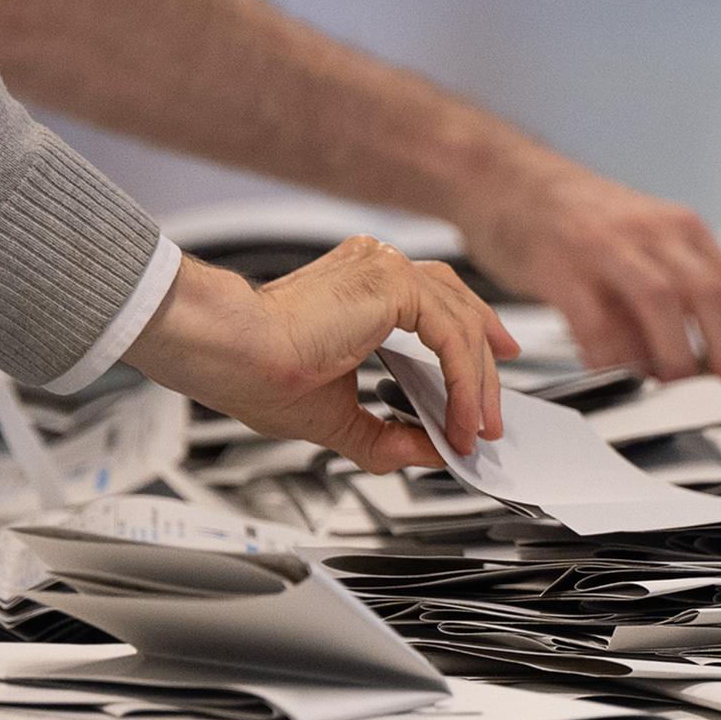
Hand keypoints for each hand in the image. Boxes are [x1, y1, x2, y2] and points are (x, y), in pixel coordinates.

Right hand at [126, 240, 518, 470]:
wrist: (229, 353)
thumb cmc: (256, 373)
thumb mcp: (339, 418)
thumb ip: (387, 436)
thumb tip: (431, 452)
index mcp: (363, 286)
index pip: (437, 305)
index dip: (468, 348)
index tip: (481, 392)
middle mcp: (378, 267)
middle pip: (460, 309)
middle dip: (485, 371)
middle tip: (491, 419)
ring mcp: (386, 269)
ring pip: (462, 322)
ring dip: (478, 384)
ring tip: (477, 429)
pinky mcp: (393, 283)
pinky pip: (452, 333)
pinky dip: (463, 381)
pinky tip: (459, 416)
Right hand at [465, 167, 720, 395]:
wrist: (505, 176)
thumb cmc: (577, 222)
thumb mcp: (642, 245)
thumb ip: (677, 296)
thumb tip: (714, 365)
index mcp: (682, 231)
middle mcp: (653, 233)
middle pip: (712, 295)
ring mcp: (605, 245)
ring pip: (660, 302)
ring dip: (677, 357)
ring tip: (680, 395)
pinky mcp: (558, 264)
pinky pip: (593, 317)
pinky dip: (611, 355)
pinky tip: (617, 378)